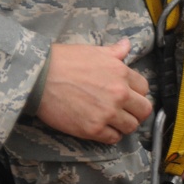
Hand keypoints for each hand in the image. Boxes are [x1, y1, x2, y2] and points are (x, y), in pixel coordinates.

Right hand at [36, 37, 151, 143]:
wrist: (40, 77)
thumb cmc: (64, 60)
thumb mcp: (93, 51)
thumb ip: (114, 52)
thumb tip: (126, 45)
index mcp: (121, 73)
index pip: (144, 88)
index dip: (136, 92)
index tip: (128, 95)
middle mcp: (119, 94)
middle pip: (144, 110)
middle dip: (136, 111)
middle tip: (125, 111)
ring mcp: (107, 113)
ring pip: (130, 127)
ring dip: (123, 125)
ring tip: (112, 121)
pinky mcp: (93, 129)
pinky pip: (113, 138)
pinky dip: (109, 135)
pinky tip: (101, 128)